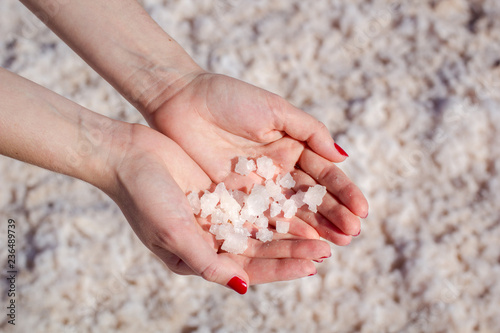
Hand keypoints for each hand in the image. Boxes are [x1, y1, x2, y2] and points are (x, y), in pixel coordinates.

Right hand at [106, 123, 330, 292]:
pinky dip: (277, 202)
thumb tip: (242, 285)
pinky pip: (255, 199)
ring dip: (290, 228)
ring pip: (262, 225)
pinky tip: (300, 201)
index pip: (247, 268)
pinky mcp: (221, 191)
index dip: (280, 268)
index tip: (312, 264)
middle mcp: (211, 239)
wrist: (127, 155)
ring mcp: (217, 214)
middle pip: (261, 249)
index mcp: (199, 257)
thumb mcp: (174, 233)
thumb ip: (207, 261)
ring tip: (322, 228)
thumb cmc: (144, 197)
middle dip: (293, 249)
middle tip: (328, 248)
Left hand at [147, 72, 368, 244]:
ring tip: (334, 246)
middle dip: (333, 216)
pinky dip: (279, 232)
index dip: (343, 193)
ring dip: (312, 229)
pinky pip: (259, 219)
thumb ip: (310, 132)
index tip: (361, 211)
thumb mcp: (274, 109)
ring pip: (289, 213)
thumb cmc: (229, 98)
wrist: (180, 101)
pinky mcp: (232, 199)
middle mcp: (278, 171)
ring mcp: (256, 187)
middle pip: (311, 199)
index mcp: (292, 147)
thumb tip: (342, 157)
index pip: (324, 175)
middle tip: (352, 235)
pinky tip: (297, 244)